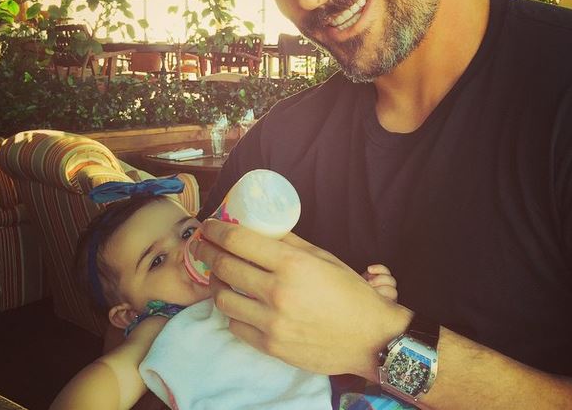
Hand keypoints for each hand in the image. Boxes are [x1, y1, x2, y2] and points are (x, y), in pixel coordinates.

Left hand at [192, 219, 410, 378]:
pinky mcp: (270, 346)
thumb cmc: (349, 293)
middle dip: (206, 251)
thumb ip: (290, 242)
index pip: (238, 241)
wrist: (369, 338)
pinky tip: (236, 303)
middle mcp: (277, 292)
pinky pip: (235, 326)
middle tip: (202, 245)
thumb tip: (263, 228)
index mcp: (291, 264)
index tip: (208, 226)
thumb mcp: (322, 257)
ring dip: (215, 283)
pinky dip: (232, 312)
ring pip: (222, 299)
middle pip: (224, 267)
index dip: (216, 231)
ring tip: (218, 275)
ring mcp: (272, 322)